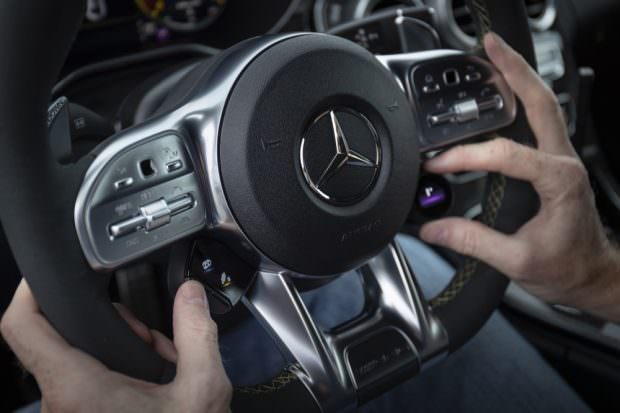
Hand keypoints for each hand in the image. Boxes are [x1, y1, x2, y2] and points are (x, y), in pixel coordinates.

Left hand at [1, 280, 231, 412]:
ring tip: (162, 372)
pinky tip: (153, 390)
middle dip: (117, 330)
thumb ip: (197, 334)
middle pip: (67, 341)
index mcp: (78, 388)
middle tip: (155, 343)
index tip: (47, 275)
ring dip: (123, 356)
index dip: (28, 292)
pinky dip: (118, 378)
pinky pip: (88, 386)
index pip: (22, 329)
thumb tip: (190, 294)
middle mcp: (60, 405)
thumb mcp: (201, 390)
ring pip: (82, 364)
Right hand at [420, 33, 619, 320]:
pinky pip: (539, 121)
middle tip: (488, 48)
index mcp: (559, 181)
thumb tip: (433, 228)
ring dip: (520, 77)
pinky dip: (520, 99)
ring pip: (544, 105)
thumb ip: (472, 241)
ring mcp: (562, 158)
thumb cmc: (566, 268)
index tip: (436, 165)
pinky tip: (502, 93)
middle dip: (514, 70)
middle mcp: (564, 162)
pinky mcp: (555, 163)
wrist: (592, 274)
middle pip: (541, 101)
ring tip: (494, 57)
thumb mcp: (516, 261)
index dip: (466, 155)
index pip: (505, 154)